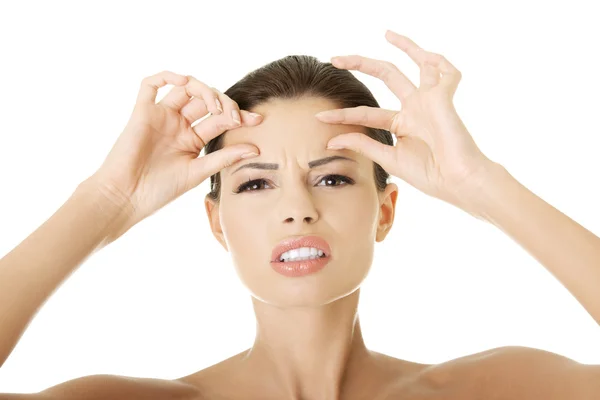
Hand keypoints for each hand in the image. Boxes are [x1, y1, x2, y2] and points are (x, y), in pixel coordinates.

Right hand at [87, 71, 262, 239]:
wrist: (125, 198)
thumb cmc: (159, 190)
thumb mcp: (198, 172)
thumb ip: (224, 158)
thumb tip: (256, 148)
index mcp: (193, 139)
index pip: (220, 119)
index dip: (240, 115)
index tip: (259, 119)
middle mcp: (178, 124)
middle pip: (206, 100)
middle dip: (225, 103)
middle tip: (236, 117)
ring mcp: (161, 117)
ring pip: (185, 87)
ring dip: (204, 90)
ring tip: (216, 106)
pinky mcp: (142, 112)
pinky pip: (151, 84)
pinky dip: (167, 76)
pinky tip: (183, 81)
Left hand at [316, 30, 497, 210]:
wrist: (457, 182)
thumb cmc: (429, 174)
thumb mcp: (388, 158)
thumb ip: (362, 144)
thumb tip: (332, 140)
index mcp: (402, 124)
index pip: (366, 112)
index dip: (342, 114)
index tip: (319, 116)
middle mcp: (415, 108)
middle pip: (387, 76)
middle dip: (361, 64)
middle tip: (335, 58)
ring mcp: (430, 101)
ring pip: (418, 64)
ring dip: (406, 46)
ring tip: (386, 33)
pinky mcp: (444, 98)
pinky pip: (445, 71)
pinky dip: (439, 61)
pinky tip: (427, 56)